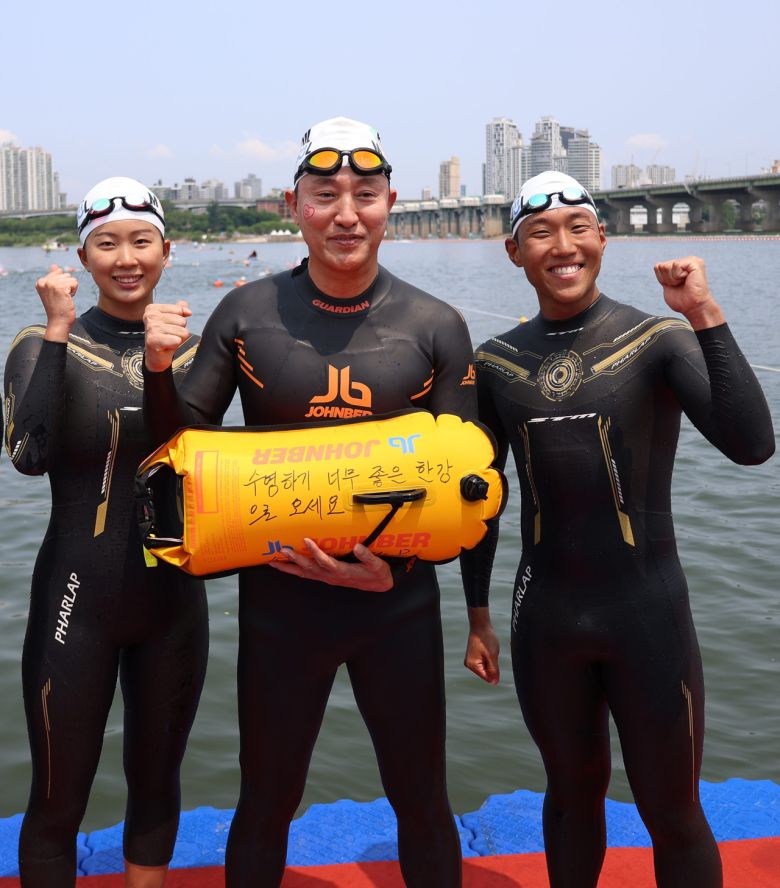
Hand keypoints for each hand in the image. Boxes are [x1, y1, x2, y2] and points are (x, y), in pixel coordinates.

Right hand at [36, 265, 77, 341]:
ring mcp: (51, 284)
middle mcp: (44, 281)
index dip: (62, 284)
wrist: (58, 321)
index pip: (58, 272)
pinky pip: (74, 282)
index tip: (57, 295)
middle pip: (65, 274)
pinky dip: (74, 291)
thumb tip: (55, 266)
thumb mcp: (53, 291)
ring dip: (71, 289)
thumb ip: (53, 277)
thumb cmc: (58, 308)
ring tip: (64, 298)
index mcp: (40, 281)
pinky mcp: (60, 287)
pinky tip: (68, 299)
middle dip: (67, 286)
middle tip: (61, 298)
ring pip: (71, 278)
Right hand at [143, 301, 192, 371]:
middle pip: (182, 321)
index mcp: (153, 308)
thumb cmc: (164, 337)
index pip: (180, 310)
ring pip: (182, 331)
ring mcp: (151, 328)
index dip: (180, 321)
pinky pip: (177, 340)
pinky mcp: (154, 340)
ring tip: (168, 340)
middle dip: (180, 330)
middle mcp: (150, 316)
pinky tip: (167, 346)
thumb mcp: (172, 321)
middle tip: (169, 335)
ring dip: (178, 338)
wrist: (156, 355)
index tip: (170, 326)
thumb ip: (179, 310)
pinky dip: (175, 345)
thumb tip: (186, 306)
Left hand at [267, 538, 392, 591]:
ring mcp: (327, 578)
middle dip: (295, 559)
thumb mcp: (377, 566)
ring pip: (304, 573)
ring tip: (273, 561)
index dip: (316, 552)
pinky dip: (295, 571)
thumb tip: (358, 547)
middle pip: (310, 568)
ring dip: (289, 567)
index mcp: (343, 572)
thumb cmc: (377, 574)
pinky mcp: (326, 577)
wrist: (378, 584)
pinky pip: (307, 575)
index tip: (307, 540)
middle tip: (282, 550)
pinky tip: (285, 566)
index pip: (326, 562)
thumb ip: (367, 557)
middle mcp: (332, 576)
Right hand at [464, 608, 499, 683]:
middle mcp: (469, 664)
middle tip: (491, 653)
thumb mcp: (492, 656)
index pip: (487, 677)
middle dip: (492, 665)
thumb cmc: (486, 638)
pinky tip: (488, 649)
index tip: (494, 660)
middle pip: (486, 672)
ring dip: (491, 661)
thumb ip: (493, 670)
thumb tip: (494, 682)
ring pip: (486, 667)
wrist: (481, 625)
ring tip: (489, 650)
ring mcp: (471, 660)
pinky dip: (489, 657)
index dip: (494, 672)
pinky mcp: (474, 656)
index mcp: (472, 665)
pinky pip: (485, 661)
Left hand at [654, 256, 724, 329]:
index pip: (659, 267)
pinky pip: (676, 265)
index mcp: (680, 265)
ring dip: (672, 279)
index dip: (662, 279)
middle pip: (662, 266)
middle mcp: (686, 260)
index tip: (674, 286)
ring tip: (683, 283)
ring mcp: (691, 260)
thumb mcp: (667, 284)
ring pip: (667, 266)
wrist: (693, 307)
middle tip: (679, 286)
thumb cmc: (682, 300)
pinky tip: (687, 280)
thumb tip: (657, 265)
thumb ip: (662, 274)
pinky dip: (677, 276)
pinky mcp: (694, 262)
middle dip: (667, 279)